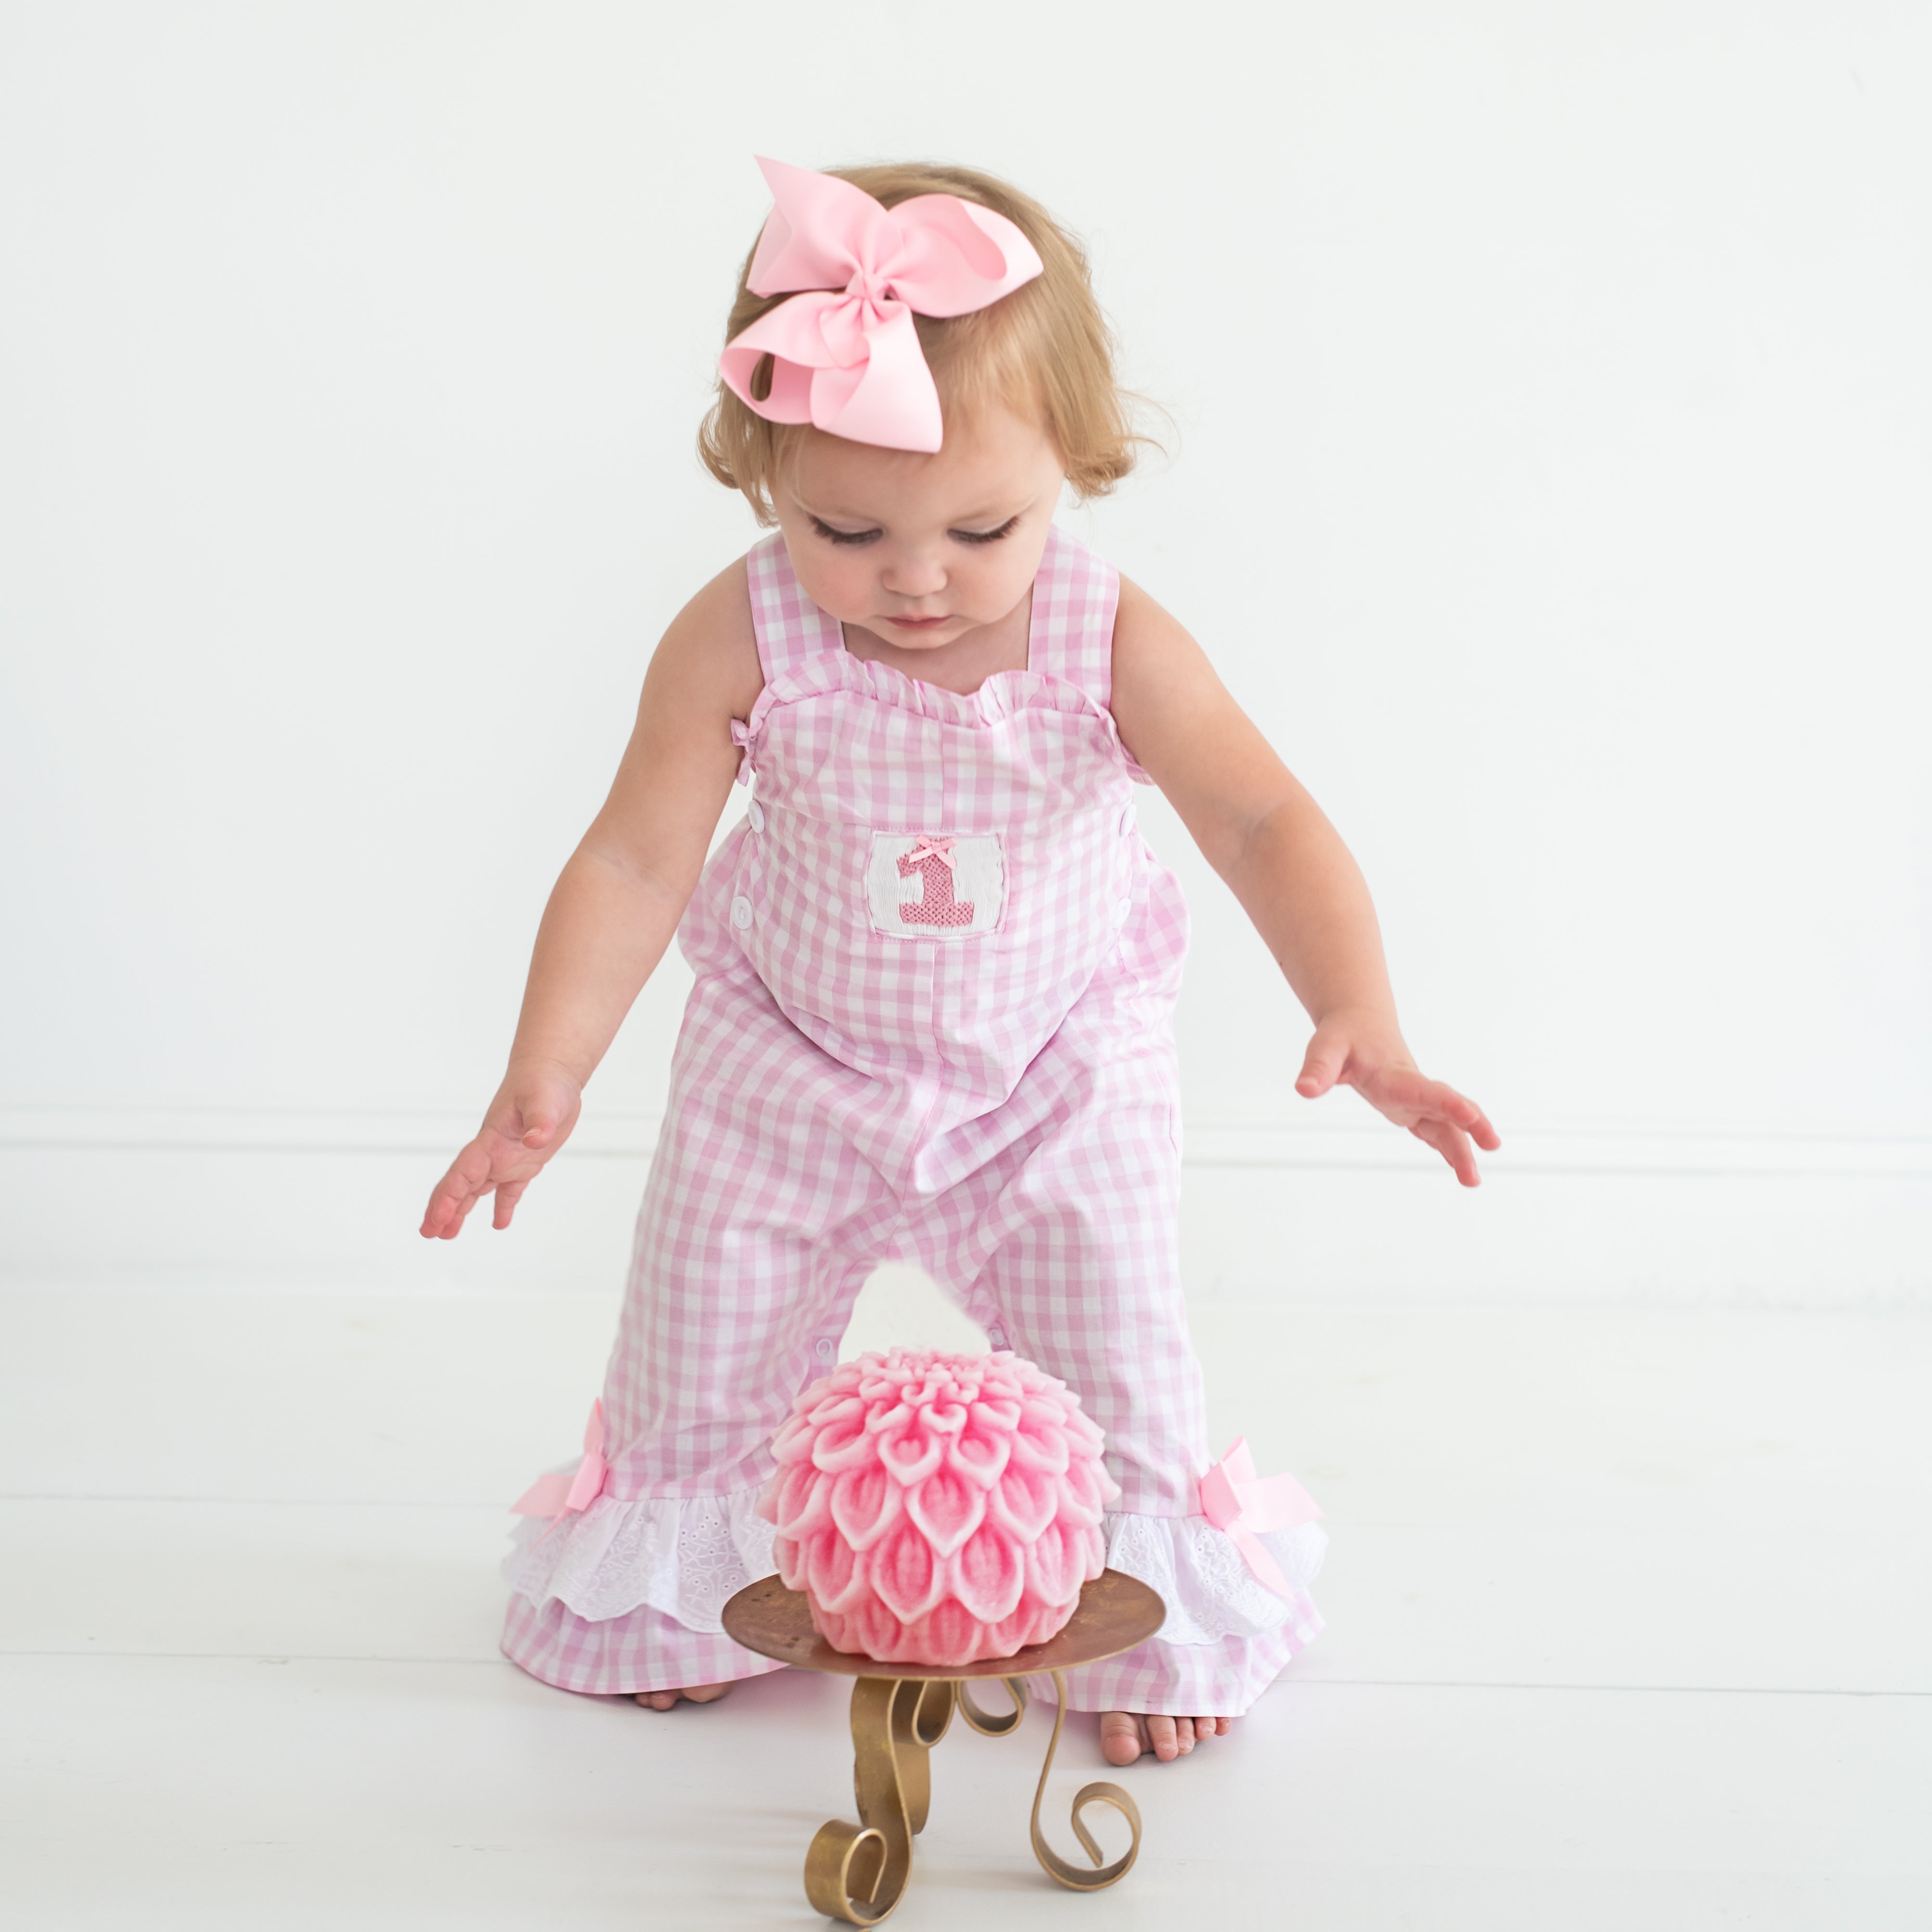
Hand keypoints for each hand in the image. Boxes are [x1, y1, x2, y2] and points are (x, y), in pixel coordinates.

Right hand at [419, 1061, 582, 1238]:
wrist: (551, 1073)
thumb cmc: (544, 1082)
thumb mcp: (544, 1101)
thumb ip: (539, 1122)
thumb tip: (536, 1140)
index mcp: (491, 1140)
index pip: (463, 1173)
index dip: (448, 1196)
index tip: (438, 1218)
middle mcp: (493, 1153)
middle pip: (461, 1185)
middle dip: (443, 1208)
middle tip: (428, 1232)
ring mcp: (507, 1158)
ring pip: (477, 1189)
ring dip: (461, 1210)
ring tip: (447, 1234)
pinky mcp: (525, 1161)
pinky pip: (509, 1188)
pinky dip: (503, 1205)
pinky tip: (499, 1223)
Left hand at [1296, 1009, 1499, 1186]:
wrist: (1360, 1024)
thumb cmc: (1344, 1036)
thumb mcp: (1326, 1048)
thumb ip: (1318, 1069)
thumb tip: (1304, 1090)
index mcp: (1395, 1075)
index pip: (1426, 1090)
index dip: (1447, 1102)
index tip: (1470, 1114)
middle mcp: (1412, 1088)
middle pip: (1446, 1109)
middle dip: (1469, 1128)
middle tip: (1491, 1147)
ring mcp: (1415, 1100)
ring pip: (1445, 1125)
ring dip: (1462, 1148)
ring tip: (1473, 1181)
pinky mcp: (1411, 1108)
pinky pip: (1435, 1129)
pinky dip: (1449, 1146)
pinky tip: (1461, 1168)